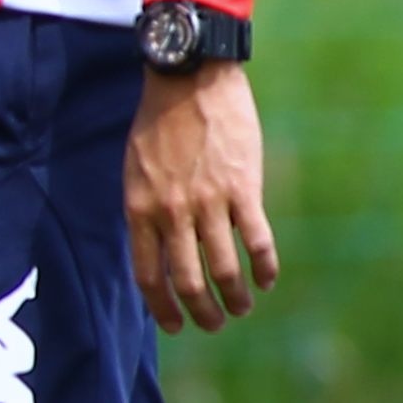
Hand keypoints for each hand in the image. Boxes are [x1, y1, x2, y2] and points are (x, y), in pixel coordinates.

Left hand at [123, 63, 279, 332]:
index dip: (161, 307)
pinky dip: (264, 268)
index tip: (173, 325)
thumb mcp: (135, 169)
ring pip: (224, 270)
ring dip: (235, 298)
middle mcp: (172, 213)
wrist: (189, 78)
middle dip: (202, 313)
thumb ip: (145, 209)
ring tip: (241, 308)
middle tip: (213, 324)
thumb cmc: (157, 121)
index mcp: (140, 209)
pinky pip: (257, 242)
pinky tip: (267, 280)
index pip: (148, 275)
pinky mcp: (244, 189)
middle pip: (187, 282)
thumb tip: (156, 249)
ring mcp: (209, 203)